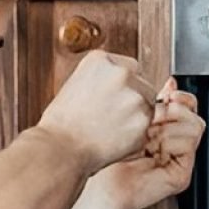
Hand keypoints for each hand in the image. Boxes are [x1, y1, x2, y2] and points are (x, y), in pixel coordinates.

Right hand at [37, 51, 155, 173]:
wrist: (60, 149)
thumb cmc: (60, 124)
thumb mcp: (75, 86)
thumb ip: (102, 81)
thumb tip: (120, 88)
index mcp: (101, 60)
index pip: (129, 68)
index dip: (123, 87)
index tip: (114, 99)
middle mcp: (121, 73)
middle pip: (143, 85)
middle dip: (132, 101)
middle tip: (111, 119)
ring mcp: (135, 96)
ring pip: (147, 107)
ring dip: (135, 119)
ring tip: (107, 131)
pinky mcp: (143, 120)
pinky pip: (145, 129)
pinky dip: (134, 138)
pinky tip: (112, 141)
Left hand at [83, 78, 204, 208]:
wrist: (101, 189)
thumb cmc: (107, 158)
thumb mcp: (128, 122)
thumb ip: (147, 102)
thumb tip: (170, 81)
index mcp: (166, 130)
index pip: (186, 105)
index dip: (179, 96)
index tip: (167, 92)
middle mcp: (176, 145)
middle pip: (194, 114)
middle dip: (174, 109)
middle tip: (154, 114)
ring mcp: (180, 160)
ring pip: (196, 128)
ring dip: (171, 126)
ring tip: (148, 135)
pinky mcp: (181, 174)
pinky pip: (189, 147)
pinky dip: (171, 142)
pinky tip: (152, 147)